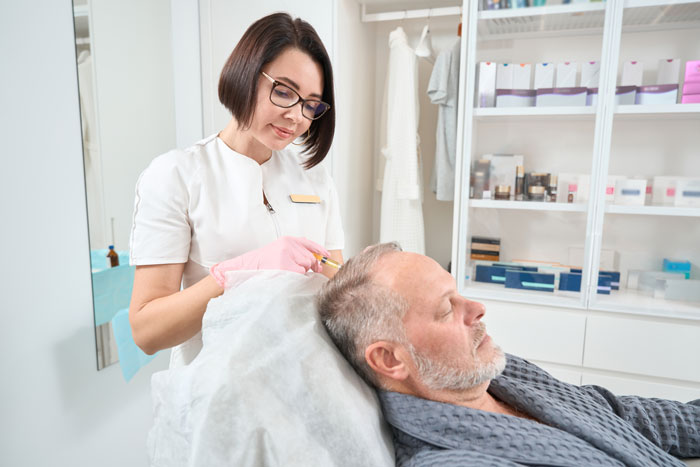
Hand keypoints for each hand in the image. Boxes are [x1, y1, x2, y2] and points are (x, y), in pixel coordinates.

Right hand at [210, 236, 329, 286]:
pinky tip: (284, 276)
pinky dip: (295, 278)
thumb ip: (295, 253)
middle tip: (300, 271)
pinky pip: (300, 275)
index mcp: (287, 240)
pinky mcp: (285, 266)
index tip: (326, 255)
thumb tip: (316, 263)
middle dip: (309, 266)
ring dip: (300, 272)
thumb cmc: (261, 265)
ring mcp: (287, 255)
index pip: (308, 243)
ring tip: (284, 272)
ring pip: (306, 267)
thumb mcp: (278, 253)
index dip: (319, 250)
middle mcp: (288, 245)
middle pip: (310, 258)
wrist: (245, 269)